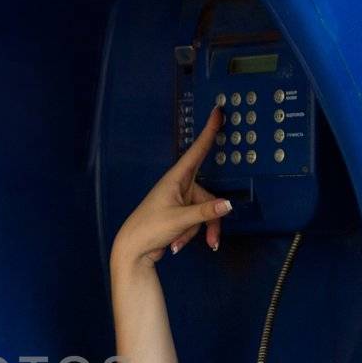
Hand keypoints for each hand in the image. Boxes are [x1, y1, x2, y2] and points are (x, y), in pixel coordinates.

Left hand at [113, 109, 233, 264]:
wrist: (132, 251)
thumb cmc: (149, 229)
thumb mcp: (180, 220)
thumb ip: (206, 212)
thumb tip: (228, 205)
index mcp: (175, 179)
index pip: (197, 150)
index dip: (209, 130)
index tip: (218, 111)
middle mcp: (178, 186)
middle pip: (208, 196)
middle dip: (210, 220)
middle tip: (212, 241)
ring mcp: (179, 200)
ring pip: (204, 212)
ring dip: (199, 231)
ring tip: (180, 244)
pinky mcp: (179, 213)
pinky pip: (196, 220)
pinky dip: (190, 234)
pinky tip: (176, 244)